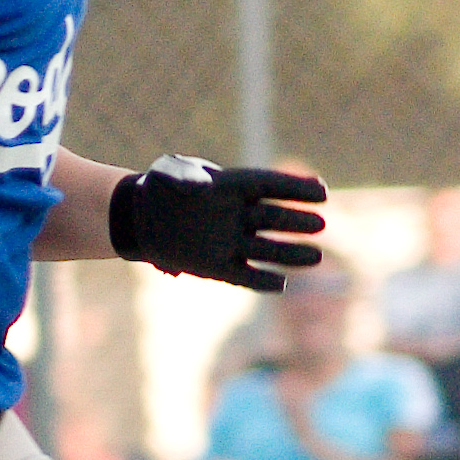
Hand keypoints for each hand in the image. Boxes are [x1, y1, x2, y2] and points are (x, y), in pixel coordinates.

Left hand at [108, 156, 326, 290]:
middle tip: (320, 224)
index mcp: (231, 186)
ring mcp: (228, 241)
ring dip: (289, 254)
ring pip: (266, 249)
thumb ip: (185, 176)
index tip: (321, 191)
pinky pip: (244, 276)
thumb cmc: (159, 188)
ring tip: (315, 258)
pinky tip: (281, 284)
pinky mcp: (216, 266)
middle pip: (272, 218)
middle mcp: (236, 214)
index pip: (270, 185)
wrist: (138, 218)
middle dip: (296, 222)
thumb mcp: (168, 174)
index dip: (296, 188)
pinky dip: (262, 281)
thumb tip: (203, 185)